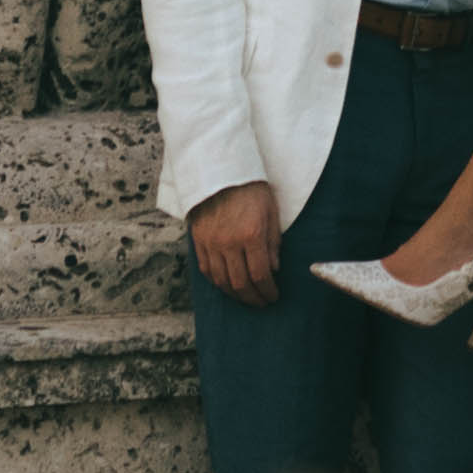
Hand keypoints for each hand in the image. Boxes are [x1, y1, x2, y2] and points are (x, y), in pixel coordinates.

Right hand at [190, 182, 283, 305]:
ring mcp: (211, 243)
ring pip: (222, 281)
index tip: (274, 296)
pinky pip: (206, 269)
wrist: (220, 170)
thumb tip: (273, 269)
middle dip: (253, 298)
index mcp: (251, 234)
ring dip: (235, 294)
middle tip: (262, 302)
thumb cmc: (250, 188)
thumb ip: (273, 242)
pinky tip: (226, 285)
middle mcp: (229, 242)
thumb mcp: (271, 211)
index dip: (268, 291)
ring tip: (245, 297)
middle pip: (240, 283)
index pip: (260, 275)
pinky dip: (217, 282)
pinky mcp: (199, 240)